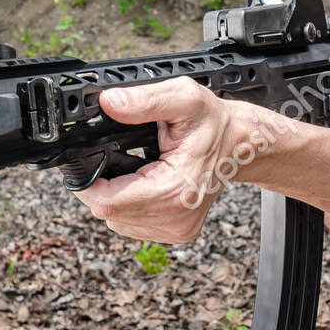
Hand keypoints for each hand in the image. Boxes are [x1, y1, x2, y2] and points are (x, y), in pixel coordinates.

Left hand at [71, 77, 239, 243]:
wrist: (240, 145)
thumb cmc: (214, 123)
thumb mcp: (182, 98)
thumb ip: (144, 100)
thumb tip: (110, 103)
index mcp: (174, 189)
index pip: (108, 203)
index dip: (89, 184)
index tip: (90, 163)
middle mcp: (177, 217)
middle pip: (110, 214)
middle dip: (104, 187)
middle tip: (117, 159)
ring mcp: (178, 228)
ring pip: (119, 222)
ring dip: (117, 197)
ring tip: (136, 170)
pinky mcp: (178, 232)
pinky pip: (134, 225)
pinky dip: (130, 205)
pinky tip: (144, 184)